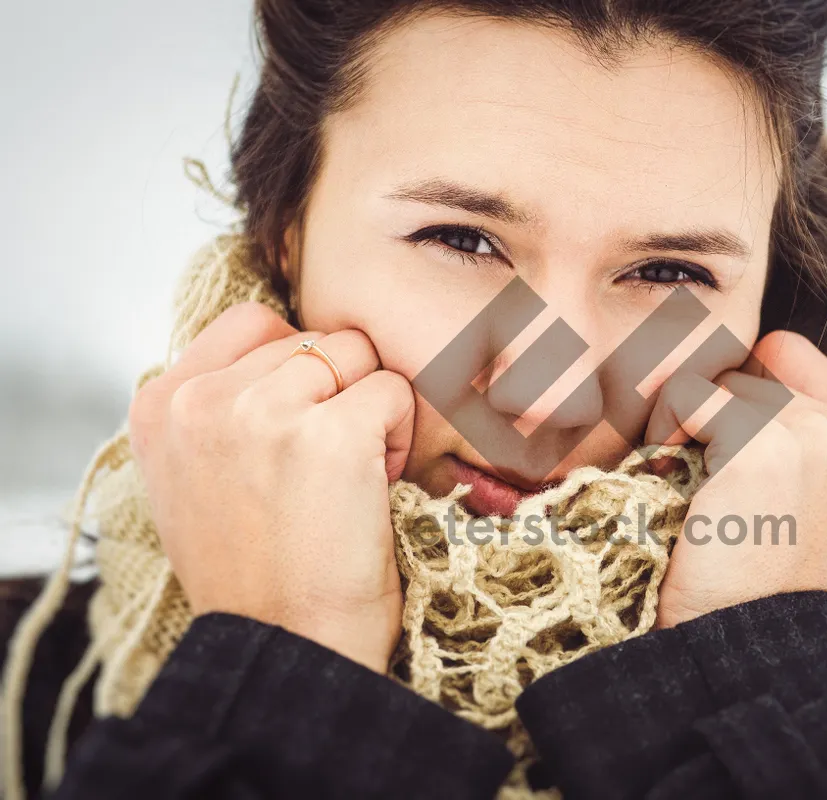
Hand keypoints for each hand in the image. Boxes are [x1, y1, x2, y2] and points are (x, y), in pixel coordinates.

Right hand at [128, 302, 414, 671]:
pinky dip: (399, 436)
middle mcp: (202, 399)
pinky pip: (392, 391)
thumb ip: (217, 408)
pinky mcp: (330, 433)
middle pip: (314, 339)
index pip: (252, 321)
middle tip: (328, 466)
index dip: (298, 365)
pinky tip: (375, 485)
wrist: (284, 648)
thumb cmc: (254, 574)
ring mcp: (264, 411)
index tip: (301, 424)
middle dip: (337, 392)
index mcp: (160, 405)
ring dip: (370, 409)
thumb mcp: (193, 479)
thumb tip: (284, 347)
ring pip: (357, 355)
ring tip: (351, 474)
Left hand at [647, 330, 826, 628]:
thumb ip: (801, 429)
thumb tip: (740, 368)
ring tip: (706, 496)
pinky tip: (682, 487)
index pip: (790, 358)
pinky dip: (667, 432)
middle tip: (720, 487)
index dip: (749, 400)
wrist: (752, 647)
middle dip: (724, 416)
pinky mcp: (763, 442)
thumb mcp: (811, 497)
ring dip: (695, 429)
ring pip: (721, 380)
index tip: (739, 465)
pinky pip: (687, 394)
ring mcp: (816, 430)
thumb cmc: (767, 577)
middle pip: (755, 366)